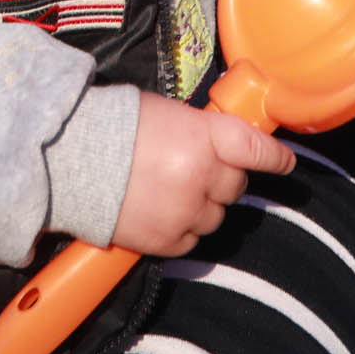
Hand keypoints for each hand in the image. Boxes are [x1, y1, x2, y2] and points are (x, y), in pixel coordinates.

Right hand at [110, 93, 294, 255]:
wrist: (69, 158)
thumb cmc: (114, 125)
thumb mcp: (166, 113)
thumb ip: (201, 131)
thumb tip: (220, 144)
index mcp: (203, 138)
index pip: (255, 150)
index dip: (274, 158)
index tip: (285, 163)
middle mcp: (201, 177)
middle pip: (235, 185)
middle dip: (221, 178)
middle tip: (194, 168)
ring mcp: (186, 212)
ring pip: (215, 216)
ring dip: (201, 204)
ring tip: (168, 190)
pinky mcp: (167, 240)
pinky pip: (192, 239)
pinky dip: (181, 227)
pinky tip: (158, 210)